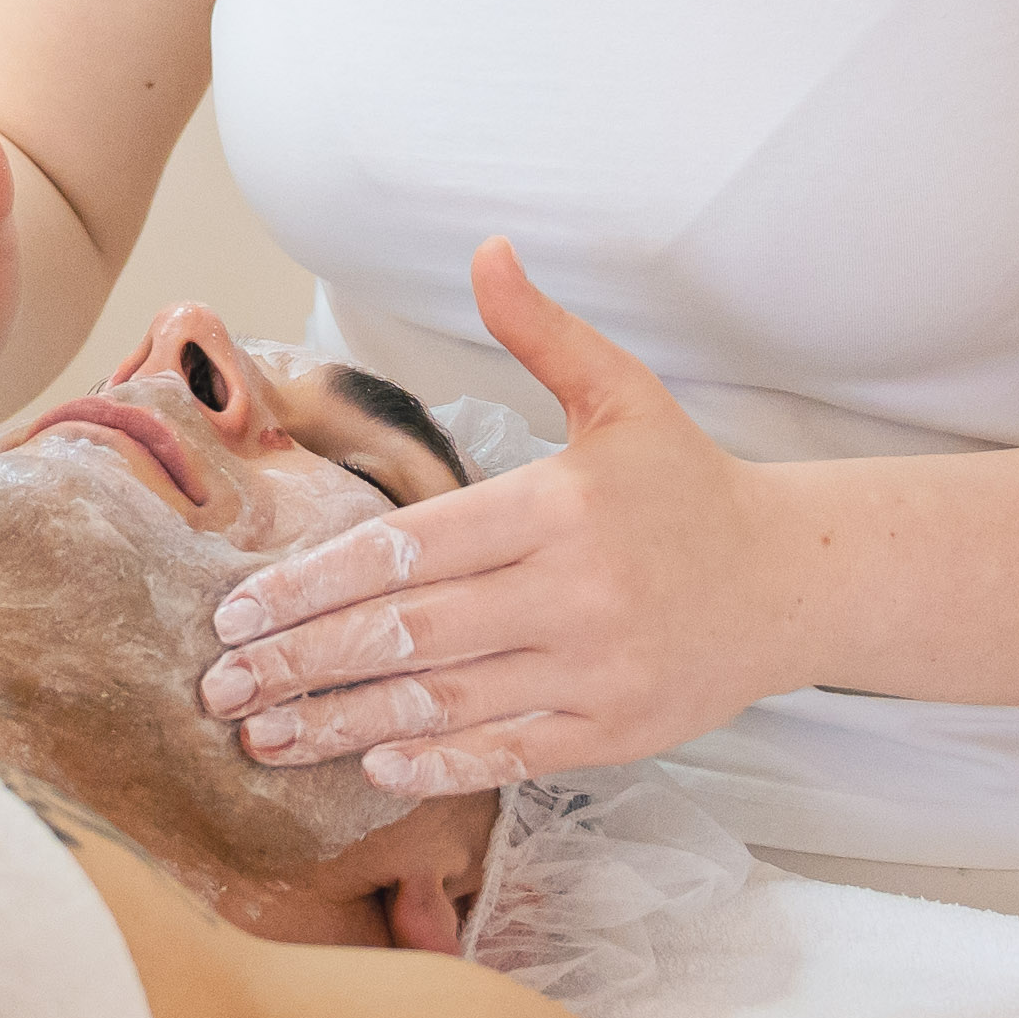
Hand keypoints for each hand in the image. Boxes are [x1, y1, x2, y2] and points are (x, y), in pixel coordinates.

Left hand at [188, 239, 782, 796]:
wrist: (798, 579)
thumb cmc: (689, 485)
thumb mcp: (623, 392)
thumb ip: (541, 331)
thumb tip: (486, 250)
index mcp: (558, 507)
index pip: (409, 549)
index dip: (315, 584)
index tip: (240, 608)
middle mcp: (573, 592)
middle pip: (410, 632)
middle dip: (303, 661)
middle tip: (221, 683)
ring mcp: (596, 670)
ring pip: (446, 703)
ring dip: (344, 725)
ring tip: (263, 735)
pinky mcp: (618, 732)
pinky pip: (510, 753)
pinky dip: (437, 763)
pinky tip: (370, 767)